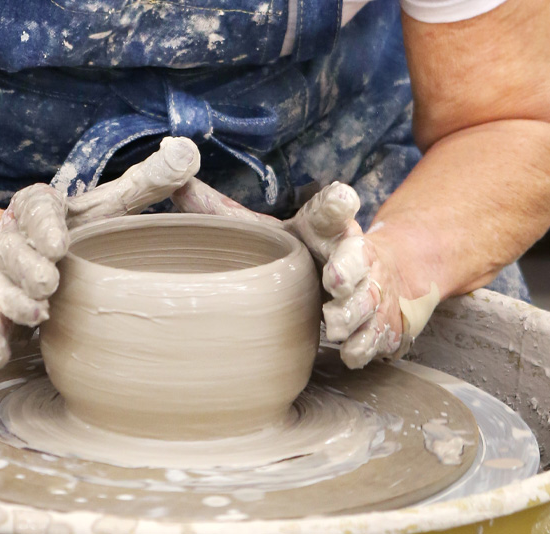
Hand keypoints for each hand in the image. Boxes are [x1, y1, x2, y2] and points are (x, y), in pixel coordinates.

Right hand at [0, 137, 200, 368]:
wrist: (21, 254)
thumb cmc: (76, 229)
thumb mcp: (108, 205)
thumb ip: (144, 182)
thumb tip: (186, 154)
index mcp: (39, 209)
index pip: (35, 209)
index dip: (44, 226)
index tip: (60, 243)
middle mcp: (13, 241)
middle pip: (14, 251)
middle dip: (29, 267)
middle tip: (50, 281)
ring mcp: (0, 276)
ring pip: (0, 287)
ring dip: (15, 301)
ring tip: (38, 313)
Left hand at [173, 179, 438, 368]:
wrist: (377, 276)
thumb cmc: (307, 252)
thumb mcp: (266, 229)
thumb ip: (220, 210)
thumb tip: (173, 184)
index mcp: (324, 228)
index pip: (332, 211)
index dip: (337, 205)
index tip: (341, 199)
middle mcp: (353, 255)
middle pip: (357, 257)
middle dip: (349, 268)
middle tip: (334, 280)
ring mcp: (369, 290)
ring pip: (366, 300)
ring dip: (352, 312)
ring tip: (334, 324)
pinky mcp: (377, 322)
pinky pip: (374, 336)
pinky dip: (363, 344)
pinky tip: (350, 353)